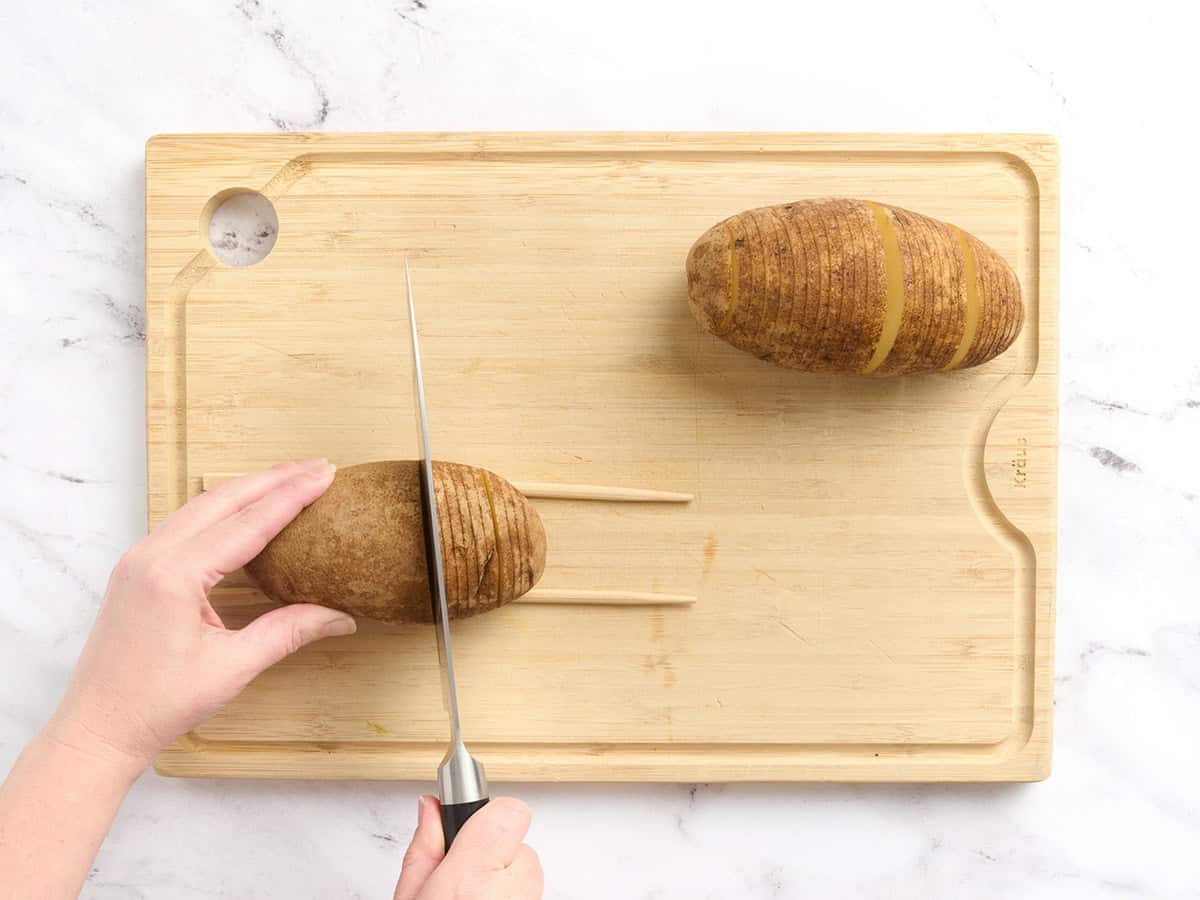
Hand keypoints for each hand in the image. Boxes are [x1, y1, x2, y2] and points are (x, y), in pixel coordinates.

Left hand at [46, 458, 356, 772]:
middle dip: (273, 480)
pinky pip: (185, 523)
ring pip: (201, 506)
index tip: (324, 476)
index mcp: (174, 576)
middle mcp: (151, 557)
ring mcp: (138, 560)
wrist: (97, 730)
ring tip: (290, 478)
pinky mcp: (136, 570)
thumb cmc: (156, 705)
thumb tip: (340, 616)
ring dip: (248, 489)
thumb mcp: (232, 667)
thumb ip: (288, 632)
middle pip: (222, 500)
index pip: (247, 524)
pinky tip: (245, 508)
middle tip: (317, 466)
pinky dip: (222, 509)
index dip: (291, 496)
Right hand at [395, 797, 542, 899]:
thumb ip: (424, 848)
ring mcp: (530, 896)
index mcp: (473, 877)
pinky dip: (508, 890)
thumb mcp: (411, 896)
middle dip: (485, 848)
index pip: (507, 809)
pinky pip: (526, 884)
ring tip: (468, 896)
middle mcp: (512, 887)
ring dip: (498, 873)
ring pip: (521, 861)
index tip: (462, 822)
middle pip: (511, 835)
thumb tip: (431, 807)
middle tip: (456, 876)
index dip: (483, 812)